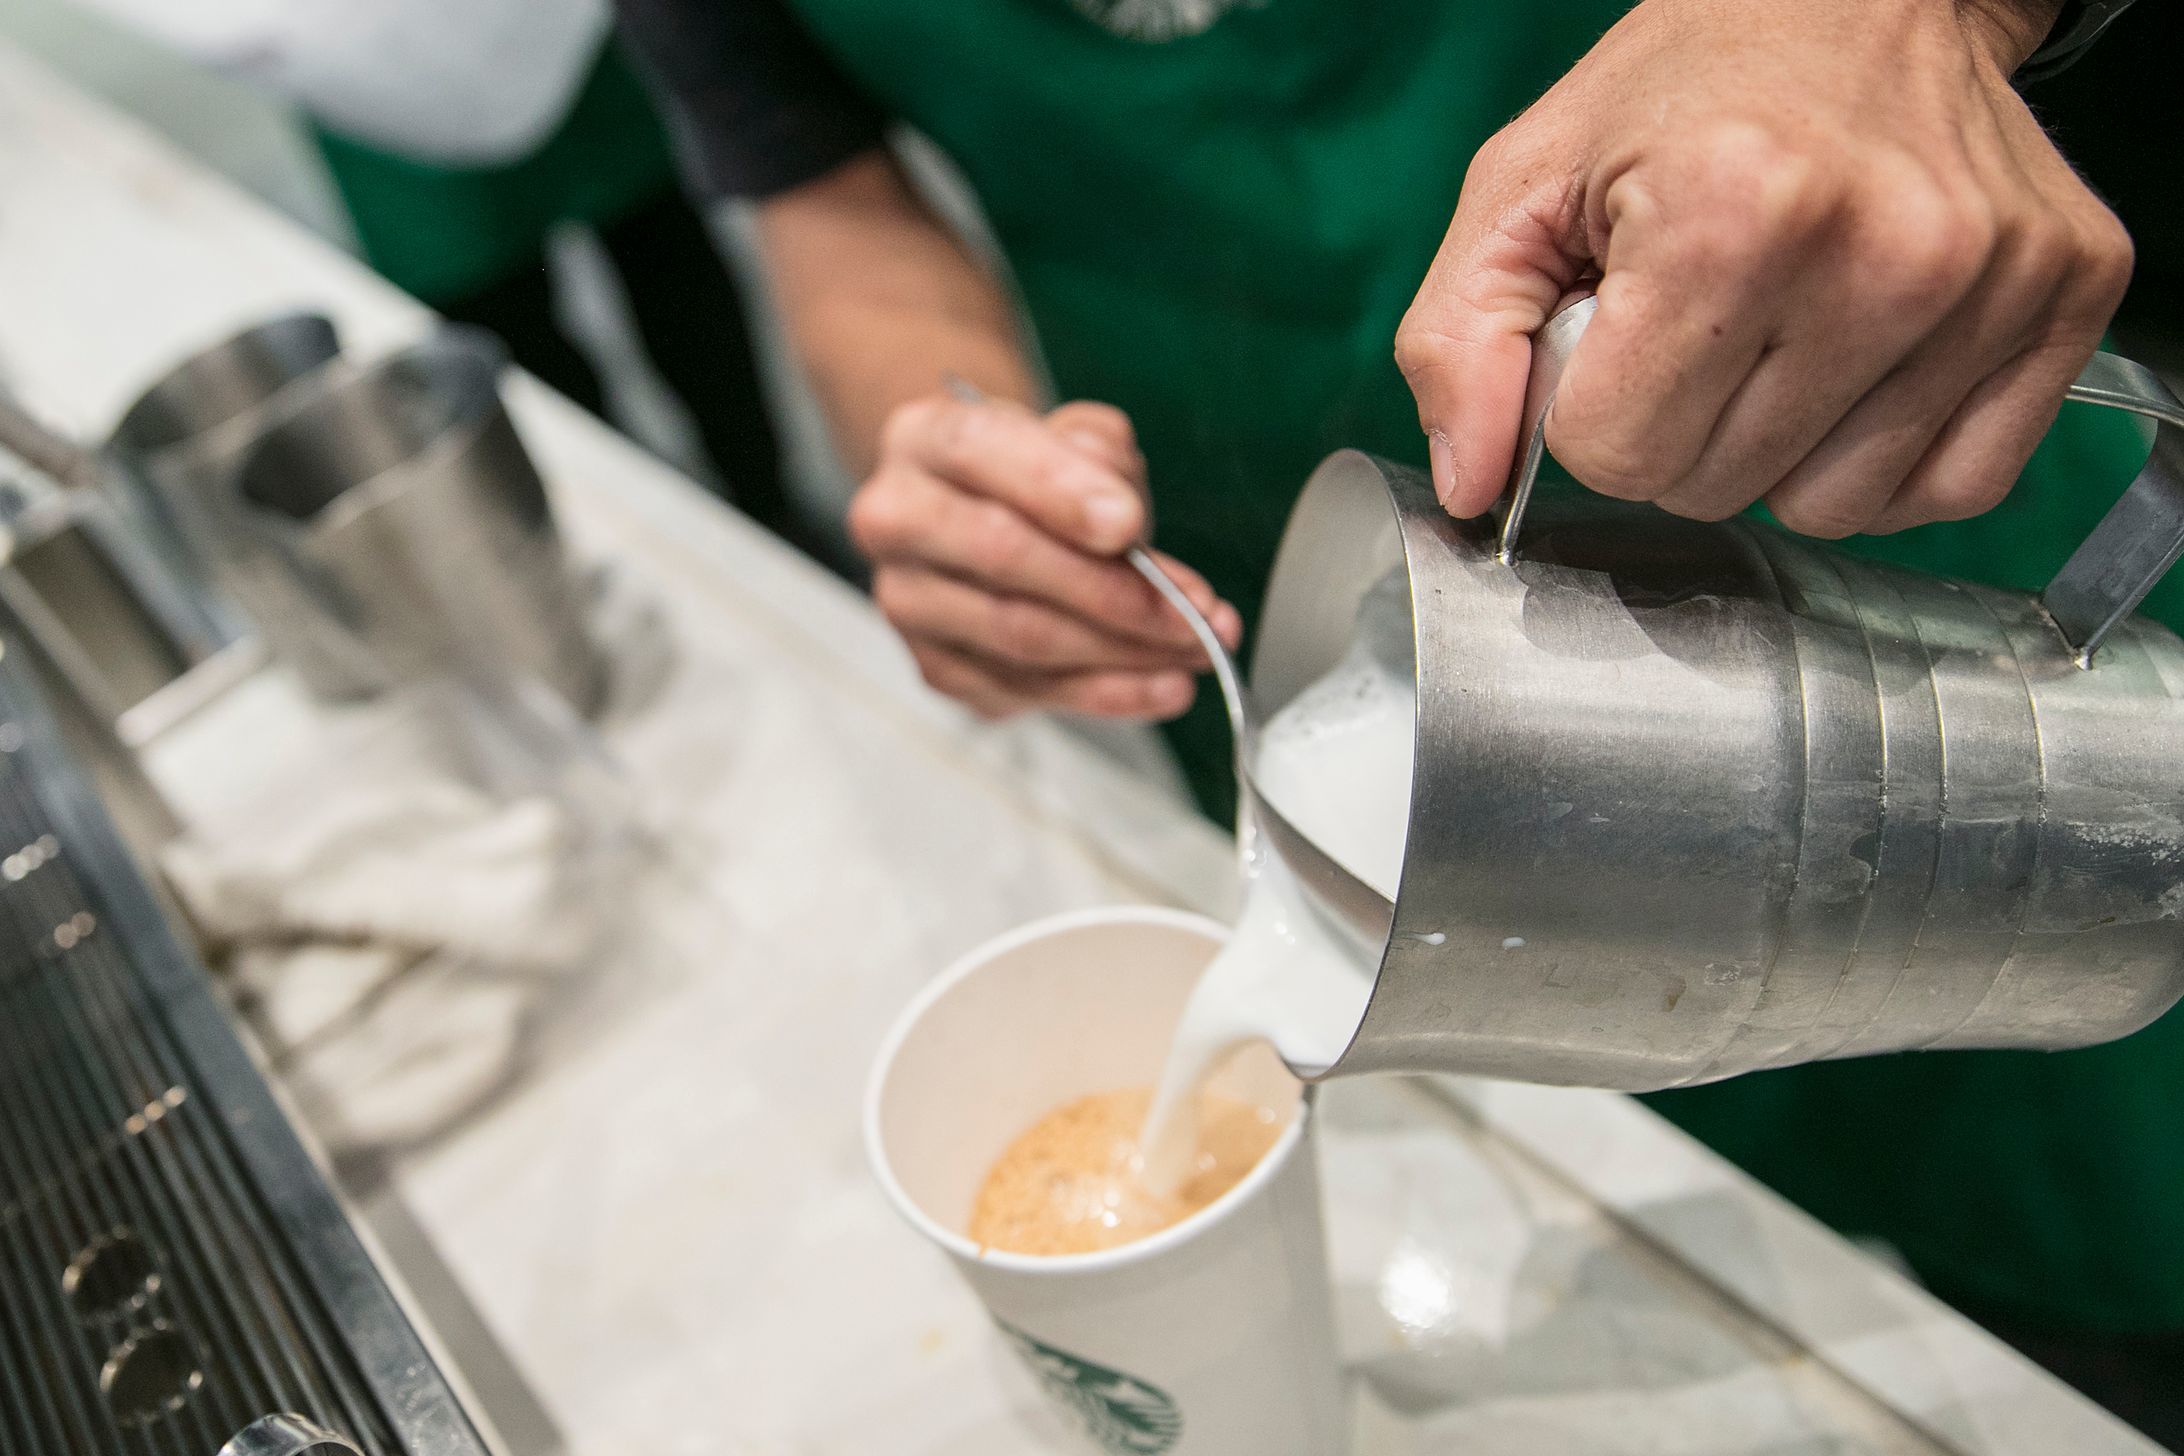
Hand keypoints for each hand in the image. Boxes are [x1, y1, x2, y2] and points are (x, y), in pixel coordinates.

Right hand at [849, 393, 1241, 719]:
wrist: (983, 516)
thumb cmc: (1033, 475)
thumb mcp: (1075, 437)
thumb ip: (1101, 457)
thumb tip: (1123, 522)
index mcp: (924, 438)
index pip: (981, 452)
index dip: (1058, 491)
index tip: (1129, 524)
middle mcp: (896, 518)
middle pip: (1003, 556)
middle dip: (1113, 590)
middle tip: (1193, 612)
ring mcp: (909, 601)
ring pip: (1021, 635)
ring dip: (1125, 652)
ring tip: (1196, 648)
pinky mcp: (936, 665)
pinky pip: (1026, 689)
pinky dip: (1105, 693)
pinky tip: (1161, 683)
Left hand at [1396, 0, 2131, 537]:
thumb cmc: (1682, 96)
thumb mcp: (1523, 190)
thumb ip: (1459, 343)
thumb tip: (1468, 489)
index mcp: (1727, 212)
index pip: (1616, 454)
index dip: (1593, 409)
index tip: (1619, 331)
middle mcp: (1883, 250)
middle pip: (1715, 488)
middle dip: (1679, 429)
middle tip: (1700, 321)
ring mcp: (1989, 279)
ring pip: (1830, 509)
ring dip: (1779, 454)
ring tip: (1779, 338)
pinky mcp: (2067, 296)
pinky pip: (1952, 489)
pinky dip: (1885, 461)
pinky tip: (1857, 373)